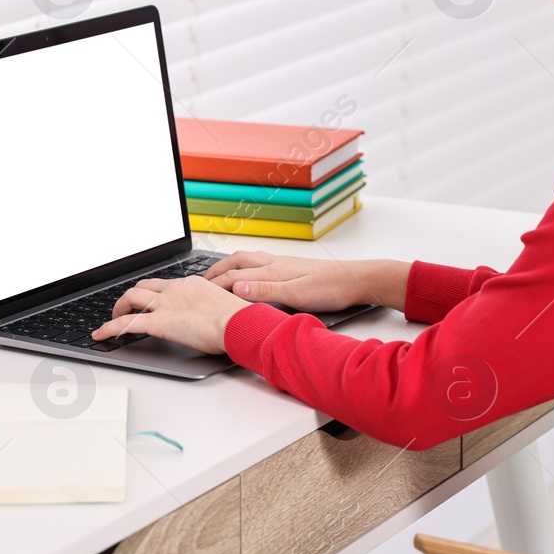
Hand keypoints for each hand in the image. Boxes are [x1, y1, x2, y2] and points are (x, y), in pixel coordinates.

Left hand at [91, 276, 251, 354]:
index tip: (151, 300)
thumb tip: (215, 317)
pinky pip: (126, 322)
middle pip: (142, 285)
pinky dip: (109, 328)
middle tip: (126, 308)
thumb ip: (213, 308)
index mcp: (191, 284)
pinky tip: (101, 335)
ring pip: (130, 297)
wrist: (239, 323)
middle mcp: (175, 289)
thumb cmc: (239, 319)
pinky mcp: (158, 322)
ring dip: (117, 308)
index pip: (164, 284)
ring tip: (112, 320)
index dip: (153, 293)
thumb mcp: (225, 306)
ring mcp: (165, 304)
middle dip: (130, 296)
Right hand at [201, 251, 400, 312]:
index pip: (234, 276)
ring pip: (247, 259)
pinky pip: (259, 261)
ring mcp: (283, 263)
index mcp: (272, 271)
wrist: (357, 280)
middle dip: (215, 270)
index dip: (213, 284)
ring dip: (228, 265)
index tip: (196, 292)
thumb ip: (264, 291)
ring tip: (217, 273)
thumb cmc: (332, 288)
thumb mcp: (296, 295)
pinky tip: (249, 272)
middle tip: (199, 281)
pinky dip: (244, 265)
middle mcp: (275, 263)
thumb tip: (234, 287)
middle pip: (236, 262)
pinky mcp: (292, 267)